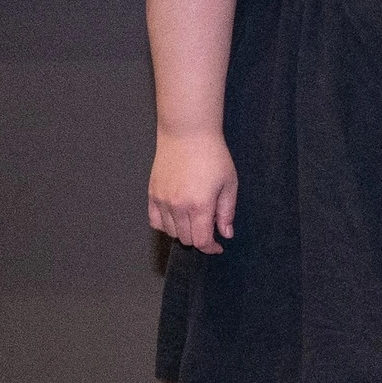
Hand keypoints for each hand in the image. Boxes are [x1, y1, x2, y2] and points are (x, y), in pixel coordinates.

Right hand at [148, 130, 238, 253]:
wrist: (188, 135)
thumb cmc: (213, 156)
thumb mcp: (229, 183)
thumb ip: (226, 212)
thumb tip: (226, 234)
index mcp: (199, 205)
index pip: (200, 240)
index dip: (210, 248)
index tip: (217, 247)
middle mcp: (177, 207)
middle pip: (185, 238)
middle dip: (199, 239)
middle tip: (210, 228)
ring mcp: (162, 201)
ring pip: (170, 232)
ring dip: (183, 232)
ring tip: (195, 219)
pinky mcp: (152, 195)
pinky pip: (155, 221)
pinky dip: (165, 225)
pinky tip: (177, 218)